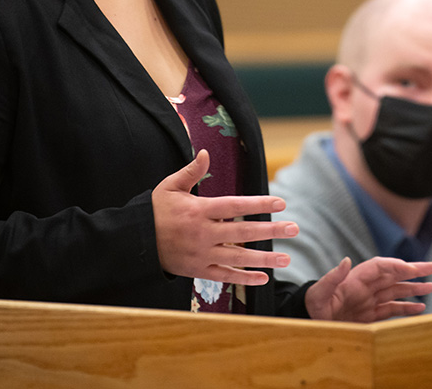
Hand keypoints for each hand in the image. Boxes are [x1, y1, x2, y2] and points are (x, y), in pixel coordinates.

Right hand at [152, 150, 298, 285]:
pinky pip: (225, 276)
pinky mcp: (198, 270)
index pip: (235, 206)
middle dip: (271, 231)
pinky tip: (263, 278)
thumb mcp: (169, 186)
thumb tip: (205, 152)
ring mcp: (202, 254)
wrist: (136, 242)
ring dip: (264, 259)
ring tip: (287, 259)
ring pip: (238, 257)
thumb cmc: (155, 211)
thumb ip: (191, 171)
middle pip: (243, 232)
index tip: (281, 202)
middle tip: (294, 229)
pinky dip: (244, 278)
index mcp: (199, 211)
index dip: (259, 204)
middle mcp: (203, 233)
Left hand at [304, 256, 431, 321]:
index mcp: (355, 280)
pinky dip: (406, 308)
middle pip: (393, 276)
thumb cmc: (312, 306)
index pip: (380, 267)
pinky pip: (391, 310)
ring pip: (396, 292)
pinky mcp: (369, 317)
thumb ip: (333, 277)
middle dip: (412, 272)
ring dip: (413, 289)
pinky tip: (419, 307)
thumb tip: (347, 260)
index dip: (396, 265)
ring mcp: (368, 302)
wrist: (307, 322)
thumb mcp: (320, 292)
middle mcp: (365, 288)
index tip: (411, 267)